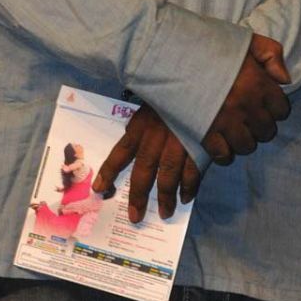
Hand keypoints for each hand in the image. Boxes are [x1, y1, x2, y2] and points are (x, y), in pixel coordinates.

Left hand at [93, 104, 199, 223]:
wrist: (200, 85)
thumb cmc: (172, 94)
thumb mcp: (150, 104)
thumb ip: (141, 122)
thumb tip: (129, 134)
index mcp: (142, 125)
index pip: (122, 151)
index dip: (110, 171)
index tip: (99, 189)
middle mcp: (156, 137)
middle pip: (144, 171)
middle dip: (139, 196)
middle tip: (135, 216)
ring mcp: (178, 143)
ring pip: (168, 176)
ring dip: (166, 197)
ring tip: (165, 213)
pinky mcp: (198, 146)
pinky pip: (192, 172)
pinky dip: (189, 187)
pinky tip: (186, 197)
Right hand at [201, 33, 290, 164]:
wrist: (170, 49)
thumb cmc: (207, 41)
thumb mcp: (244, 38)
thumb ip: (270, 54)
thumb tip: (284, 80)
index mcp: (258, 82)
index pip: (281, 109)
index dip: (274, 108)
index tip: (264, 104)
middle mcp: (247, 105)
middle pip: (266, 131)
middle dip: (260, 126)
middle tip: (248, 118)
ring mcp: (226, 121)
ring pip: (247, 146)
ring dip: (243, 140)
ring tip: (234, 130)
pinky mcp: (205, 132)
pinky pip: (223, 155)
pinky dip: (224, 152)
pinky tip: (219, 142)